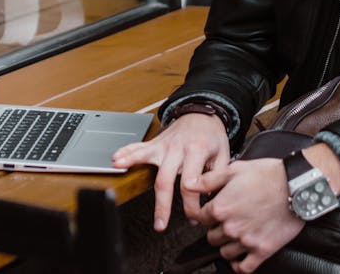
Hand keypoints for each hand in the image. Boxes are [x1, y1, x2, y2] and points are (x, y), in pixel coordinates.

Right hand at [112, 113, 229, 230]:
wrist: (203, 114)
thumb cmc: (212, 137)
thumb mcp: (223, 155)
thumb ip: (216, 176)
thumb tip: (208, 198)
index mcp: (197, 151)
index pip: (191, 184)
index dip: (192, 204)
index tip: (194, 216)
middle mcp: (178, 148)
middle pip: (166, 179)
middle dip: (162, 204)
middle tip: (161, 224)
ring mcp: (164, 145)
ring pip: (146, 158)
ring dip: (132, 164)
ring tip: (120, 172)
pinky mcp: (155, 143)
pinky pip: (138, 146)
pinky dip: (126, 152)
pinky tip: (116, 160)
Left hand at [189, 158, 304, 272]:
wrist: (296, 185)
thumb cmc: (268, 175)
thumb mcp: (235, 169)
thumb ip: (209, 180)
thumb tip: (189, 184)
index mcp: (221, 207)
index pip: (201, 219)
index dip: (206, 215)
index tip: (212, 213)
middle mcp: (231, 227)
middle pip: (212, 237)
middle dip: (217, 230)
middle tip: (227, 223)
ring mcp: (246, 241)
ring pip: (225, 253)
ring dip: (228, 246)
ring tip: (236, 237)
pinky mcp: (262, 250)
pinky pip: (244, 268)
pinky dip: (239, 266)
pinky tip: (240, 259)